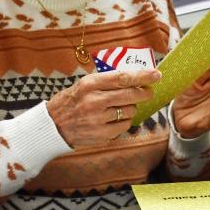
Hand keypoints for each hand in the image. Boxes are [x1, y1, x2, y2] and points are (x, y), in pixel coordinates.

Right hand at [46, 69, 160, 146]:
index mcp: (90, 84)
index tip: (156, 75)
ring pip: (129, 111)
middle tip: (148, 92)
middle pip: (131, 95)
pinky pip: (124, 126)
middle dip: (144, 93)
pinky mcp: (101, 135)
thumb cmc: (72, 101)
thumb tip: (136, 76)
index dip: (142, 76)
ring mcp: (97, 120)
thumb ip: (107, 81)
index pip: (122, 78)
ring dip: (131, 108)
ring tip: (119, 107)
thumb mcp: (84, 84)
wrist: (53, 126)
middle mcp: (94, 101)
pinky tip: (114, 119)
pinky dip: (124, 121)